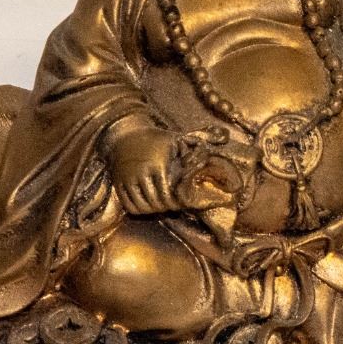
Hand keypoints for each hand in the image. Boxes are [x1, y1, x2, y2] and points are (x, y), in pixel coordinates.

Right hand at [108, 124, 252, 216]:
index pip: (170, 195)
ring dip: (154, 210)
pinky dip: (140, 209)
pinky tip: (149, 204)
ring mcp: (127, 179)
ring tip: (162, 205)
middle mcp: (141, 172)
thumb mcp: (176, 138)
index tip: (183, 201)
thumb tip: (225, 137)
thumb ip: (199, 139)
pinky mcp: (118, 183)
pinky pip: (130, 206)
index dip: (178, 203)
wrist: (124, 134)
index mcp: (158, 163)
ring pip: (143, 206)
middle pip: (157, 203)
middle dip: (167, 207)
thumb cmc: (155, 138)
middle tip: (174, 206)